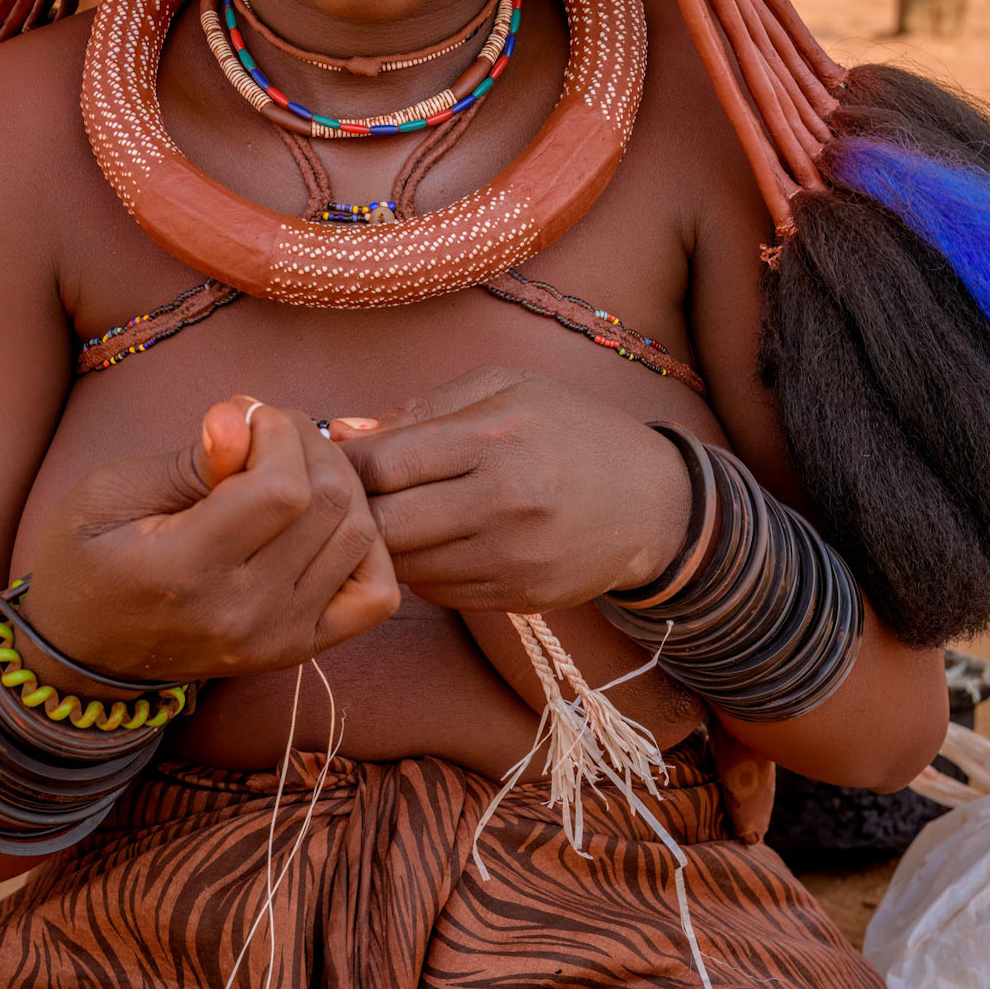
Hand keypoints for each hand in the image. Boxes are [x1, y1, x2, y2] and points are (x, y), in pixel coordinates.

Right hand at [25, 396, 400, 683]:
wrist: (81, 654)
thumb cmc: (85, 560)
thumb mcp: (111, 492)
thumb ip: (190, 459)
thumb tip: (244, 414)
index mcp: (185, 571)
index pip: (283, 488)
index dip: (277, 432)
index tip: (246, 418)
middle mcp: (243, 613)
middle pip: (329, 503)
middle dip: (309, 444)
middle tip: (269, 433)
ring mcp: (278, 638)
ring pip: (361, 536)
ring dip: (339, 483)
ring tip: (292, 469)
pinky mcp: (299, 648)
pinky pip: (375, 592)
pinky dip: (365, 546)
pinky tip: (323, 522)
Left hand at [332, 367, 690, 611]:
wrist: (653, 502)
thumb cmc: (570, 430)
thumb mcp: (507, 390)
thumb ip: (422, 409)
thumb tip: (343, 431)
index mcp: (497, 436)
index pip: (385, 463)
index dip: (347, 465)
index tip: (336, 460)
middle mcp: (505, 500)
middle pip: (385, 524)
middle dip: (357, 512)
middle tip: (351, 498)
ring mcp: (513, 557)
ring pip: (405, 566)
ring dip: (388, 545)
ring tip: (396, 517)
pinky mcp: (520, 598)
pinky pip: (438, 593)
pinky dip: (425, 570)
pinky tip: (438, 542)